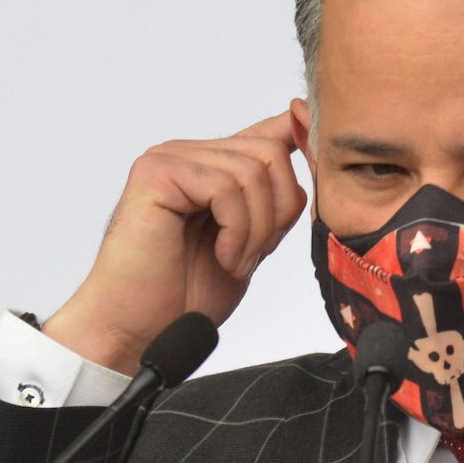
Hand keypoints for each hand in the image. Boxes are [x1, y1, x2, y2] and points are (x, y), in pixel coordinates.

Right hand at [42, 112, 306, 373]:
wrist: (142, 330)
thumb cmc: (188, 293)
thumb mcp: (253, 239)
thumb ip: (274, 197)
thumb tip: (306, 146)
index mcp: (212, 164)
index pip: (271, 131)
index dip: (303, 140)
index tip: (321, 170)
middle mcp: (189, 153)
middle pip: (271, 153)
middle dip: (278, 212)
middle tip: (255, 255)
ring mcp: (169, 159)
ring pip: (253, 172)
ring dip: (255, 230)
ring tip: (234, 262)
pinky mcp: (155, 175)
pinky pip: (224, 188)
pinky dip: (236, 231)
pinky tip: (223, 258)